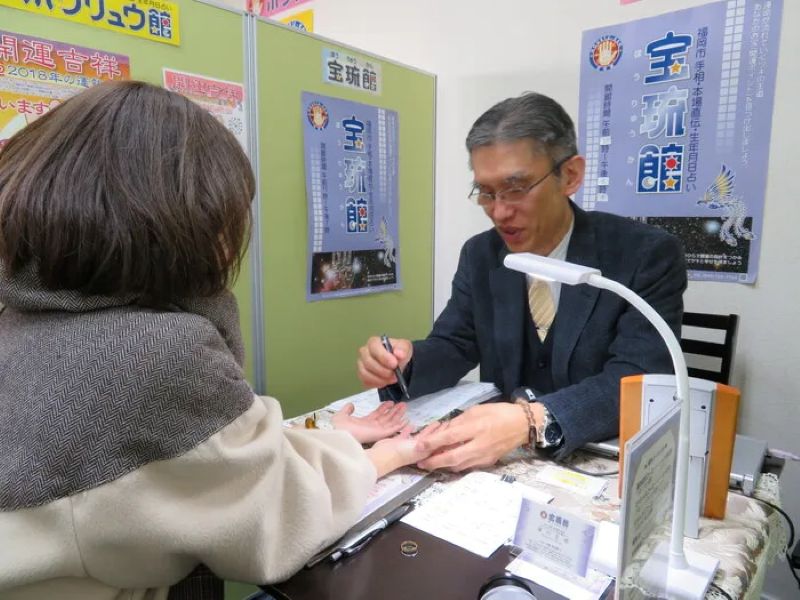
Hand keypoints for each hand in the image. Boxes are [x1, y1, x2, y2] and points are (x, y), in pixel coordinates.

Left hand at [331, 401, 408, 443]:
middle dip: (394, 411)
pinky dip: (399, 425)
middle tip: (402, 404)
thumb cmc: (338, 427)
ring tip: (405, 407)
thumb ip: (347, 410)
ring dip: (398, 415)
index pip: (377, 415)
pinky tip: (405, 420)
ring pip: (390, 422)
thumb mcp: (342, 415)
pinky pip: (392, 429)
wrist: (338, 434)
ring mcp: (376, 431)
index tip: (390, 403)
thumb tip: (351, 405)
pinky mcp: (379, 434)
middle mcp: (372, 428)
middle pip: (386, 418)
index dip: (384, 409)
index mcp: (364, 423)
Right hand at [357, 336, 412, 388]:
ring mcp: (362, 364)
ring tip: (392, 378)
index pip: (374, 347)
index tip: (394, 364)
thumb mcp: (405, 348)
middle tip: (395, 374)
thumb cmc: (398, 353)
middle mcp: (365, 352)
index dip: (383, 356)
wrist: (398, 364)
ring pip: (365, 373)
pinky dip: (377, 384)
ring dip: (380, 379)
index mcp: (374, 342)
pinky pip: (366, 382)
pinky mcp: (362, 376)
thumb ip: (402, 349)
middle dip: (383, 370)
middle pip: (368, 362)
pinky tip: (386, 381)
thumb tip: (399, 353)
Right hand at [366, 421, 442, 476]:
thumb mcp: (421, 448)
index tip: (453, 426)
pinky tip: (411, 424)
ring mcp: (409, 446)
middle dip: (439, 431)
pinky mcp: (399, 442)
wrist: (384, 455)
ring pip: (422, 436)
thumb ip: (432, 442)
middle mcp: (419, 449)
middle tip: (446, 422)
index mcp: (426, 451)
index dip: (446, 435)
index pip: (439, 442)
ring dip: (429, 430)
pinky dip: (410, 430)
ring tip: (435, 422)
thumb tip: (446, 438)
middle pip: (432, 438)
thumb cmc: (403, 453)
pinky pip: (406, 434)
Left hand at [415, 403, 529, 471]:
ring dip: (443, 466)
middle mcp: (480, 444)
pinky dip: (455, 465)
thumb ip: (459, 421)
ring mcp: (485, 456)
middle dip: (434, 462)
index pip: (451, 437)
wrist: (523, 425)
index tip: (419, 445)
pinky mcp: (488, 462)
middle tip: (420, 462)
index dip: (434, 442)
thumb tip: (443, 431)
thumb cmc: (498, 413)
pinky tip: (448, 462)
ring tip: (430, 463)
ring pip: (459, 465)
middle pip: (453, 457)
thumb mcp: (477, 410)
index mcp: (477, 427)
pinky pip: (468, 466)